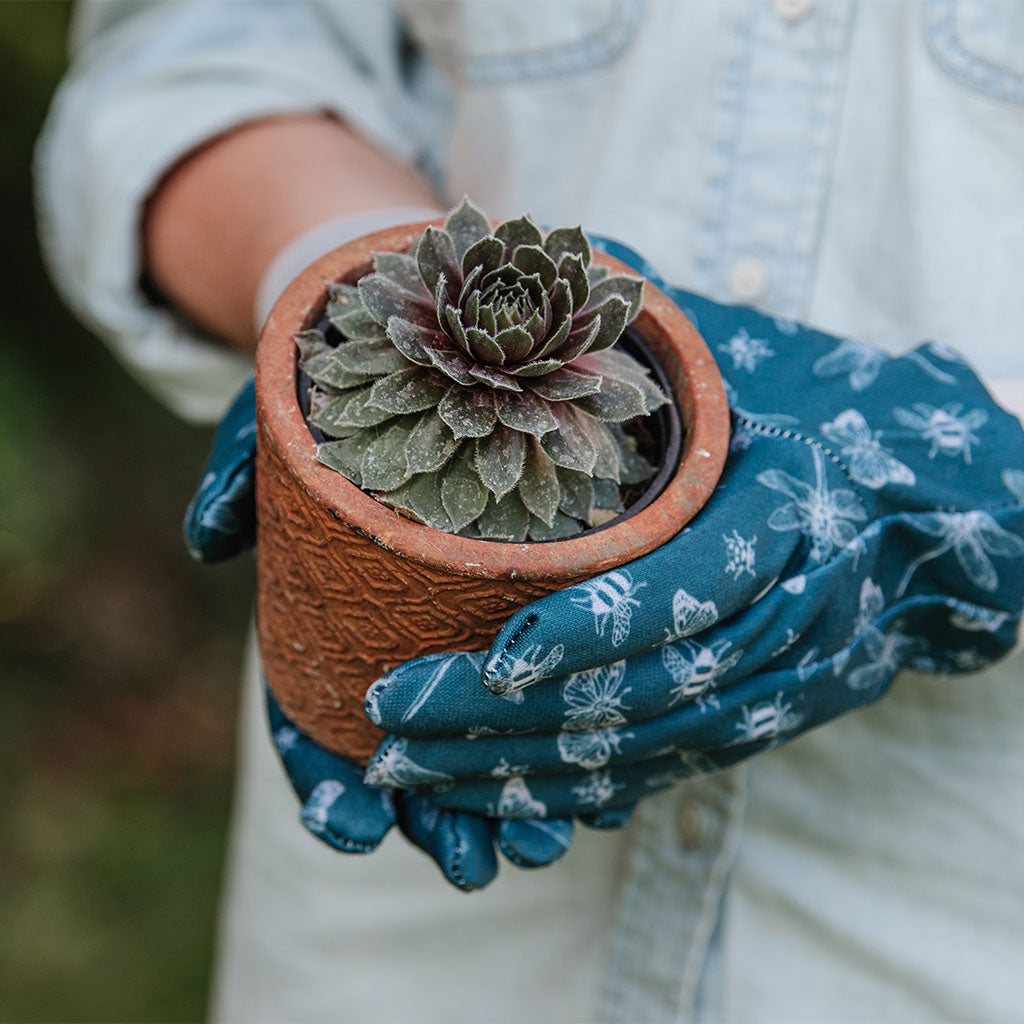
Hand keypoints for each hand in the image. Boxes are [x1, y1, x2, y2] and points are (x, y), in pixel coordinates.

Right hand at [185, 380, 575, 888]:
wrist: (424, 357)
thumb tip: (207, 541)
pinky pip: (550, 699)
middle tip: (477, 867)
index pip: (314, 721)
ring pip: (484, 746)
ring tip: (545, 844)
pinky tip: (609, 784)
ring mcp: (461, 639)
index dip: (329, 783)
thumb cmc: (347, 395)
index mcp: (328, 619)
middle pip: (411, 757)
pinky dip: (571, 749)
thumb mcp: (285, 417)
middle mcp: (396, 645)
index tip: (358, 830)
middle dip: (441, 819)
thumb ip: (238, 469)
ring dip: (512, 805)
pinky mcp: (531, 620)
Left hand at [361, 243, 1023, 819]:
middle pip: (645, 694)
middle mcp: (790, 621)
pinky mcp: (757, 723)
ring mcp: (779, 688)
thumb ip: (653, 337)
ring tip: (407, 771)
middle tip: (389, 722)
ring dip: (522, 774)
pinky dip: (571, 791)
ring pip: (642, 752)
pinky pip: (658, 773)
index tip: (495, 655)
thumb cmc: (814, 416)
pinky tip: (487, 793)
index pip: (689, 592)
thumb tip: (539, 265)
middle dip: (511, 721)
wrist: (924, 513)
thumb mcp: (751, 365)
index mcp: (790, 519)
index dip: (594, 629)